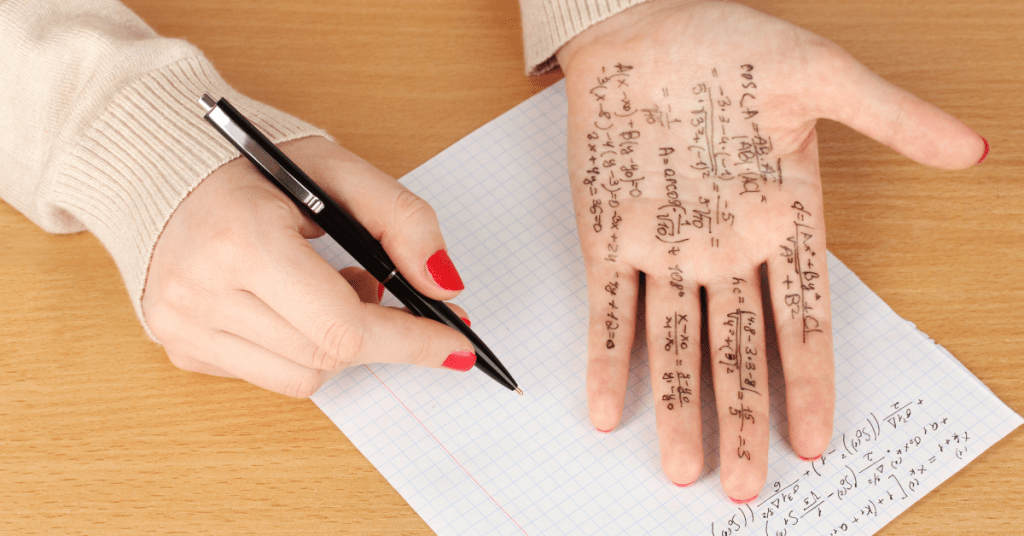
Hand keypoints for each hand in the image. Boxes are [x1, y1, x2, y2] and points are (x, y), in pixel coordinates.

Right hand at [143, 137, 475, 396]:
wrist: (160, 168)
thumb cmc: (252, 167)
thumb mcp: (338, 171)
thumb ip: (403, 220)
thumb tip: (446, 285)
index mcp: (241, 240)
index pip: (344, 327)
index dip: (410, 341)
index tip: (455, 345)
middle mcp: (202, 292)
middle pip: (329, 357)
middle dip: (379, 333)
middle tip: (386, 290)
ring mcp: (185, 327)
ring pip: (304, 377)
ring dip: (339, 344)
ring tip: (332, 288)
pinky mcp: (181, 348)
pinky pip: (270, 376)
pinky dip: (301, 349)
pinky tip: (293, 306)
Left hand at [557, 0, 984, 499]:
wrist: (644, 25)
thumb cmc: (730, 46)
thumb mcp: (820, 76)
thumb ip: (889, 116)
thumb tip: (971, 148)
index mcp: (782, 220)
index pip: (802, 318)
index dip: (806, 381)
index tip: (813, 440)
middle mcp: (725, 249)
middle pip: (740, 351)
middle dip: (742, 418)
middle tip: (747, 487)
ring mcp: (665, 248)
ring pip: (675, 342)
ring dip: (677, 407)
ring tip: (682, 470)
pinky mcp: (609, 237)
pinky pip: (609, 307)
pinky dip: (607, 356)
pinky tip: (607, 410)